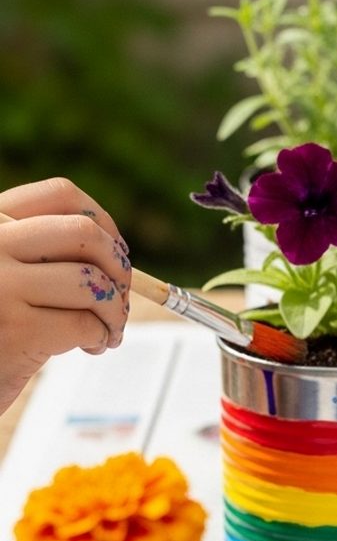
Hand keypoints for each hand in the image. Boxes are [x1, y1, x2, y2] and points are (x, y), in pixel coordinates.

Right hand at [0, 177, 130, 410]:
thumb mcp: (9, 274)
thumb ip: (43, 252)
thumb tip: (115, 249)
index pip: (60, 195)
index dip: (103, 222)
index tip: (115, 253)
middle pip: (85, 233)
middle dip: (119, 268)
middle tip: (119, 297)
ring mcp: (2, 286)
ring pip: (92, 282)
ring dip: (115, 311)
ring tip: (107, 329)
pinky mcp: (17, 331)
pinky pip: (86, 324)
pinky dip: (101, 337)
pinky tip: (91, 346)